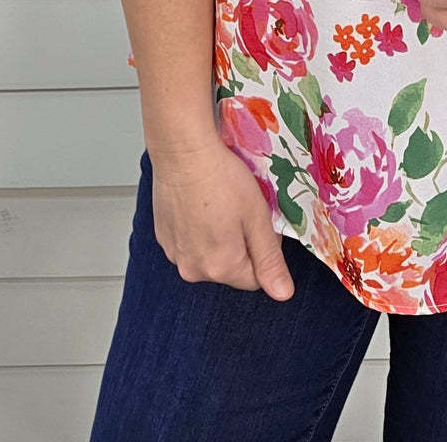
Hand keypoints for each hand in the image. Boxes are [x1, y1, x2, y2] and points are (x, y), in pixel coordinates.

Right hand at [149, 137, 294, 299]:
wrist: (183, 152)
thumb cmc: (222, 178)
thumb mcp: (257, 217)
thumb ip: (270, 260)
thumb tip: (283, 294)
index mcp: (220, 268)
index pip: (255, 279)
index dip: (263, 250)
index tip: (258, 222)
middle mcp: (193, 270)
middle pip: (230, 269)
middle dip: (239, 245)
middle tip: (239, 211)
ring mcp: (174, 254)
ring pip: (209, 256)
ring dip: (217, 238)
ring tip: (218, 204)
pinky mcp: (163, 237)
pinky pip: (189, 244)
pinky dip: (197, 230)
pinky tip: (200, 204)